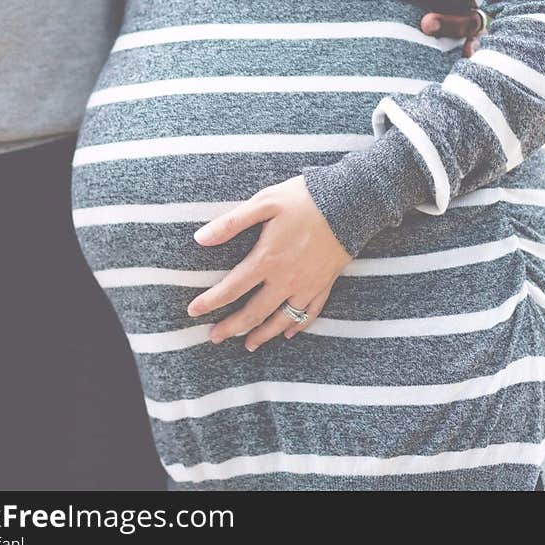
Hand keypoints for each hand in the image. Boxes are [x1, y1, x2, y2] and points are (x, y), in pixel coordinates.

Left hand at [187, 176, 351, 351]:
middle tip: (214, 337)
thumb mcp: (264, 202)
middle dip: (232, 328)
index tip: (193, 312)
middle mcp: (286, 279)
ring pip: (282, 320)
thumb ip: (232, 222)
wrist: (351, 202)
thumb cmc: (304, 198)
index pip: (232, 289)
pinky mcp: (325, 283)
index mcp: (267, 259)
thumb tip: (200, 238)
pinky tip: (289, 334)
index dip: (210, 302)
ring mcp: (307, 285)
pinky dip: (298, 326)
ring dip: (263, 335)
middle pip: (254, 312)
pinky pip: (310, 313)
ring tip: (248, 345)